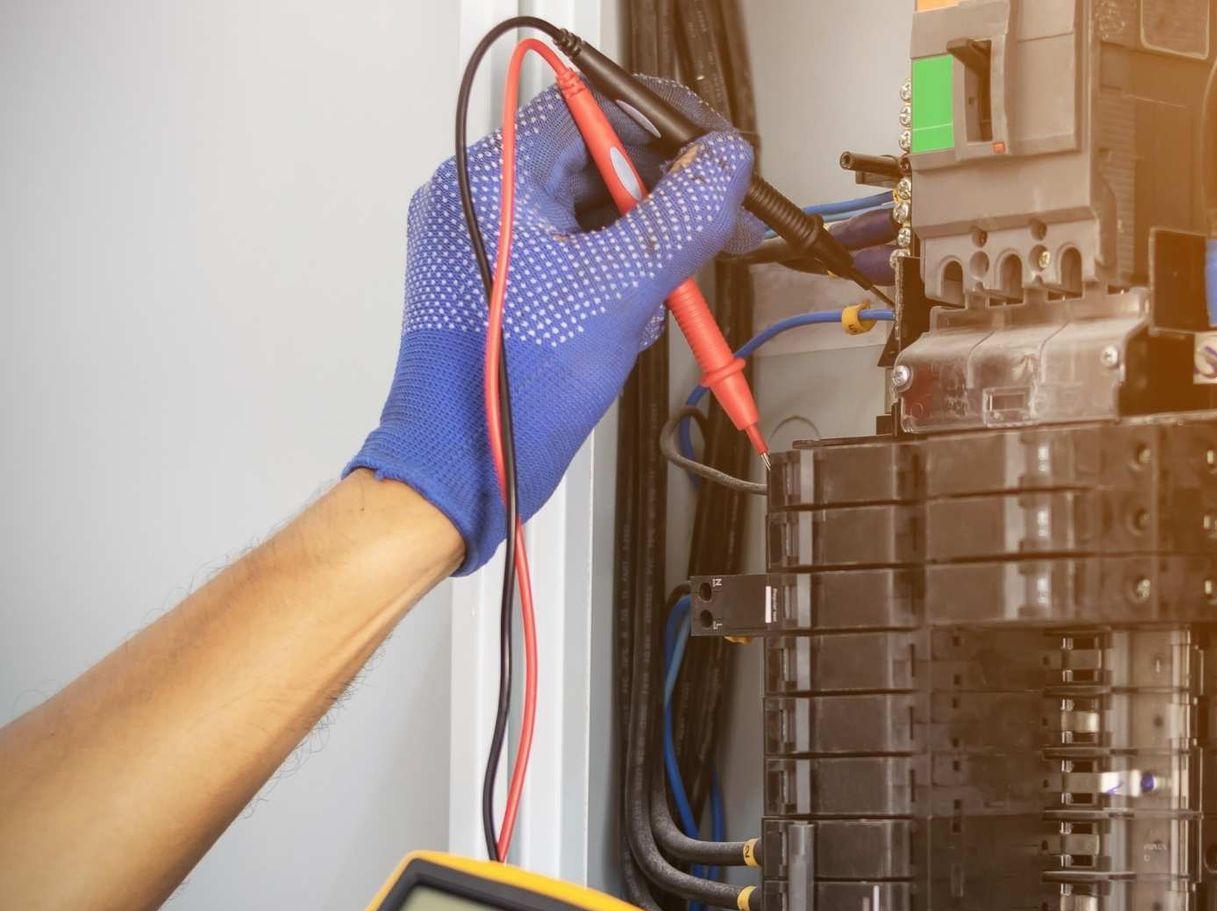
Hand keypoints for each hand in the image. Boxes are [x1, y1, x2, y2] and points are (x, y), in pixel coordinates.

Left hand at [350, 80, 754, 574]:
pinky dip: (612, 274)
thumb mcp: (620, 292)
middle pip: (594, 161)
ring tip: (661, 295)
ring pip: (588, 211)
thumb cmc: (511, 389)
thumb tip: (725, 162)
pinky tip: (629, 317)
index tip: (714, 155)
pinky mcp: (496, 282)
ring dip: (641, 245)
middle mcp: (480, 198)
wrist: (461, 467)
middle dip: (662, 198)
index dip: (664, 124)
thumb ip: (683, 217)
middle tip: (713, 229)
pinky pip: (571, 252)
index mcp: (495, 180)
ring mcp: (485, 242)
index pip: (591, 107)